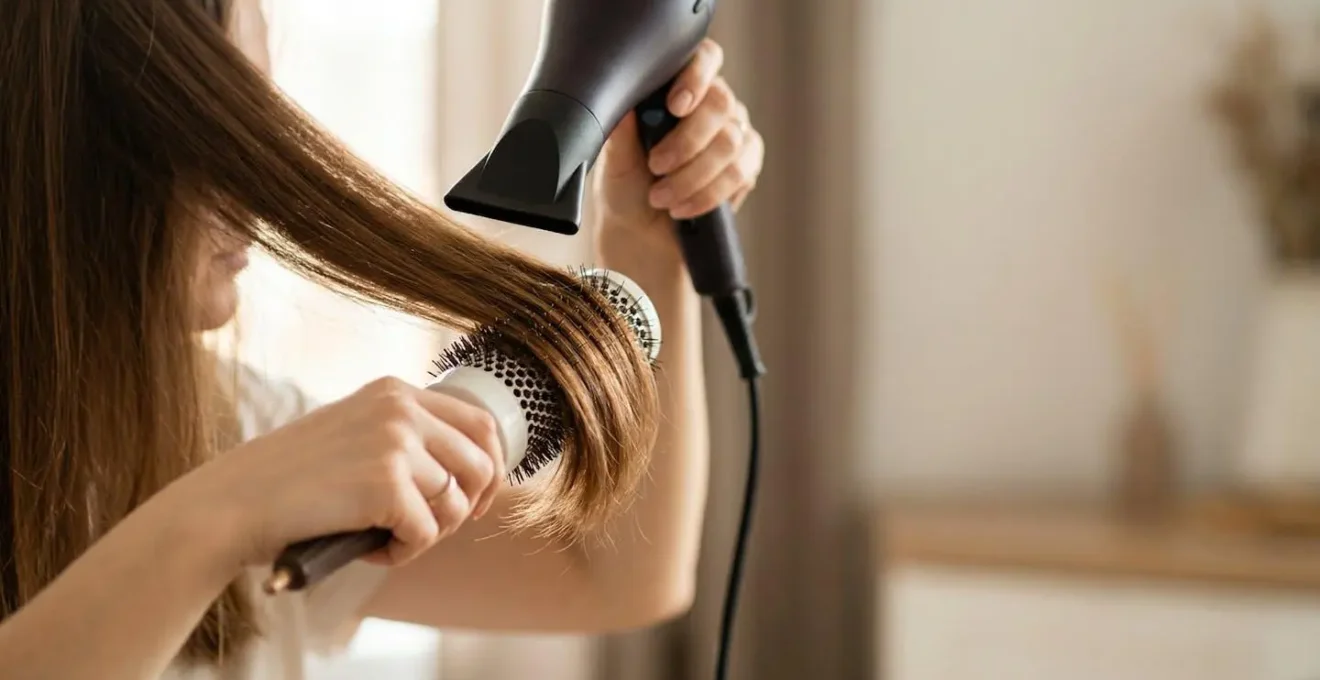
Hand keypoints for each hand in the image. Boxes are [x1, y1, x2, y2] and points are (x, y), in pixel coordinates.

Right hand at [175, 377, 504, 567]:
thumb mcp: (355, 435)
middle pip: (481, 464)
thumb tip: (475, 475)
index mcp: (395, 390)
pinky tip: (367, 548)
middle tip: (431, 529)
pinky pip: (425, 533)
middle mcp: (401, 408)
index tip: (476, 498)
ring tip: (386, 538)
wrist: (232, 503)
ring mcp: (396, 443)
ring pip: (456, 504)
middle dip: (466, 507)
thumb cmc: (290, 481)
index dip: (489, 467)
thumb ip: (406, 441)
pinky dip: (401, 553)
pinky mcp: (387, 484)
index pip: (480, 422)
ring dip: (427, 533)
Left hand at [591, 39, 764, 259]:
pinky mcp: (746, 165)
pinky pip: (739, 173)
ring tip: (662, 197)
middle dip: (687, 141)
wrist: (640, 231)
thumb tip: (622, 102)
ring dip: (692, 176)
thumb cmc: (626, 185)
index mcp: (680, 86)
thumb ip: (621, 130)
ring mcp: (735, 132)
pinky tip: (683, 207)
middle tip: (656, 166)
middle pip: (720, 103)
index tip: (675, 106)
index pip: (705, 58)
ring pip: (730, 142)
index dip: (696, 76)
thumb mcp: (614, 158)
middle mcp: (712, 104)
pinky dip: (707, 194)